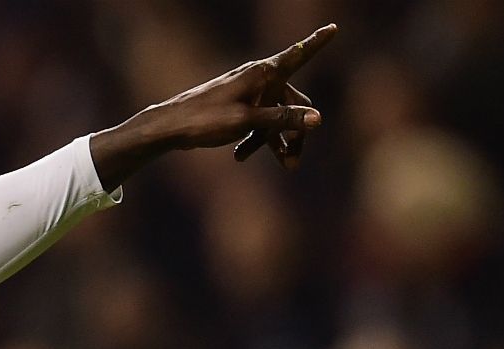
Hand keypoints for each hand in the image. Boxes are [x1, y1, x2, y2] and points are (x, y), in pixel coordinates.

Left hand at [90, 24, 336, 186]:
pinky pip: (257, 122)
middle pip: (291, 102)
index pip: (297, 55)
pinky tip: (239, 157)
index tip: (333, 27)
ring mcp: (247, 93)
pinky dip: (255, 139)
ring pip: (274, 116)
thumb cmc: (206, 119)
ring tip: (282, 166)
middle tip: (293, 162)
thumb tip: (318, 118)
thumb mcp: (248, 122)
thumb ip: (283, 119)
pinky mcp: (237, 107)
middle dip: (296, 132)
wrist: (169, 127)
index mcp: (262, 74)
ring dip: (277, 141)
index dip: (316, 43)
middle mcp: (257, 79)